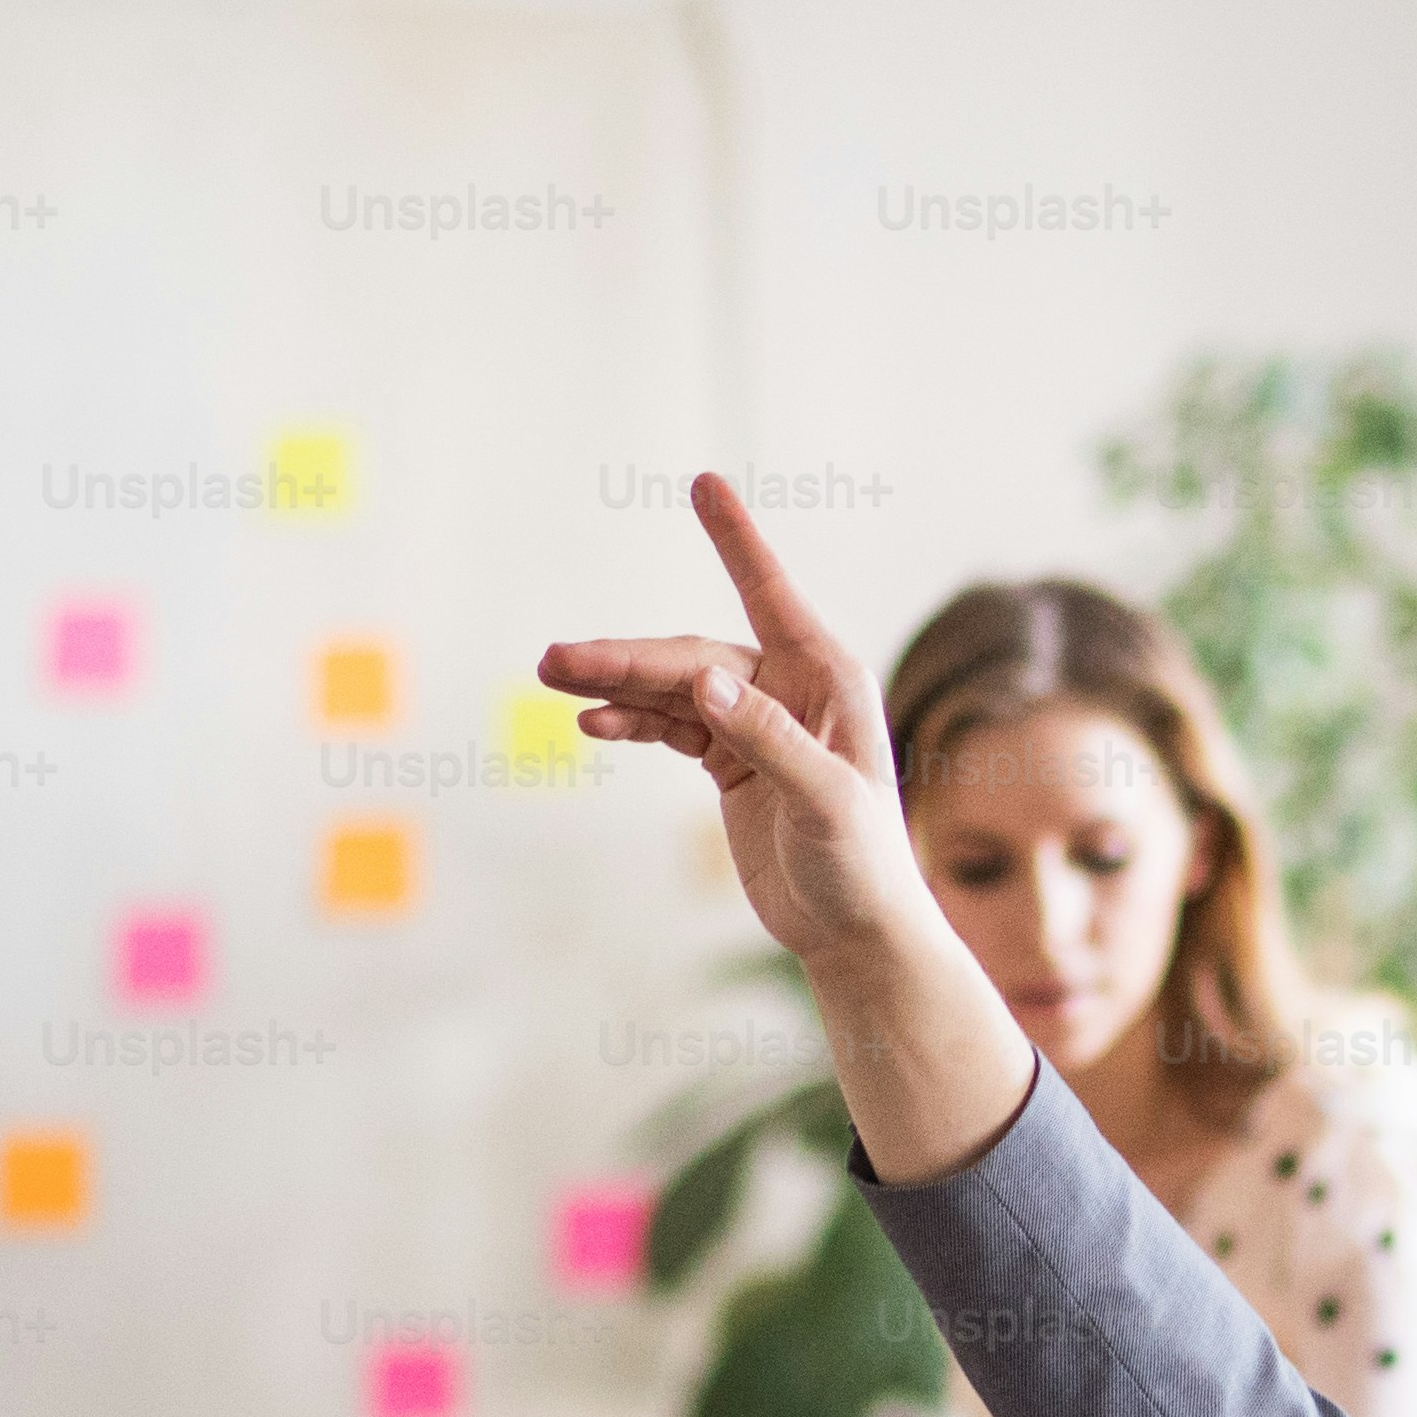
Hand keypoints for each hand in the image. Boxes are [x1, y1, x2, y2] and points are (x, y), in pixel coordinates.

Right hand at [542, 478, 940, 989]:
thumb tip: (706, 681)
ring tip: (552, 678)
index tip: (705, 482)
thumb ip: (768, 739)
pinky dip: (632, 721)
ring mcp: (757, 723)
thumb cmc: (863, 867)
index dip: (735, 539)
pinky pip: (671, 725)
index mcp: (828, 680)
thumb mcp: (824, 803)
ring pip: (673, 688)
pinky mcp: (732, 760)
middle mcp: (793, 689)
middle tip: (555, 660)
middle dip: (625, 657)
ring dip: (615, 685)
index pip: (771, 594)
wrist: (856, 934)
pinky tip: (592, 722)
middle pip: (693, 656)